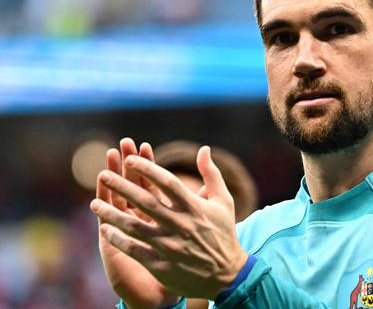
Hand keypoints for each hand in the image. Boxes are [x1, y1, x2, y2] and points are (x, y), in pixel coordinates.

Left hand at [90, 145, 247, 300]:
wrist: (228, 276)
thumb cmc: (224, 234)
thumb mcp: (223, 202)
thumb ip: (211, 174)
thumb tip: (203, 149)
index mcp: (195, 207)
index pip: (167, 182)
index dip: (147, 168)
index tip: (129, 158)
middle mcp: (181, 225)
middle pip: (146, 202)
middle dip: (121, 186)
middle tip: (103, 174)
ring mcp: (170, 246)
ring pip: (134, 226)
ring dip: (112, 213)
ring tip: (93, 203)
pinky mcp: (162, 265)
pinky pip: (134, 249)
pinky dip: (117, 239)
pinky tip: (104, 229)